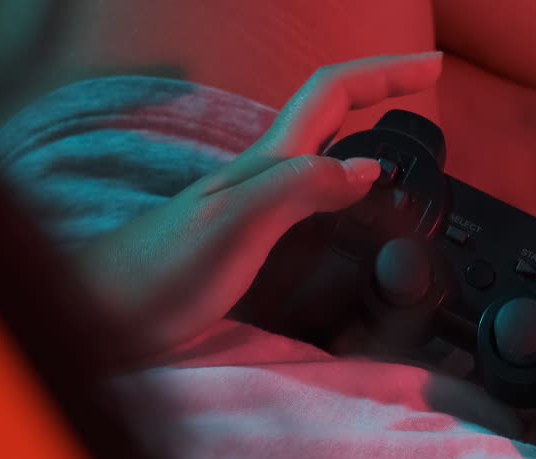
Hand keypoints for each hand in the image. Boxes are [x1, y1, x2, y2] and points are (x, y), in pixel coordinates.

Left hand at [72, 52, 443, 361]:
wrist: (101, 314)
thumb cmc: (156, 275)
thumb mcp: (234, 225)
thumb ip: (296, 188)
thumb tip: (366, 168)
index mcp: (264, 165)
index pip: (333, 95)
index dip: (384, 74)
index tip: (434, 68)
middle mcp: (260, 177)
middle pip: (329, 114)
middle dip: (380, 90)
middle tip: (427, 89)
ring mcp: (251, 207)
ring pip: (319, 153)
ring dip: (363, 133)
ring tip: (401, 141)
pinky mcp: (244, 243)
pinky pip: (308, 200)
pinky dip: (342, 190)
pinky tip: (347, 211)